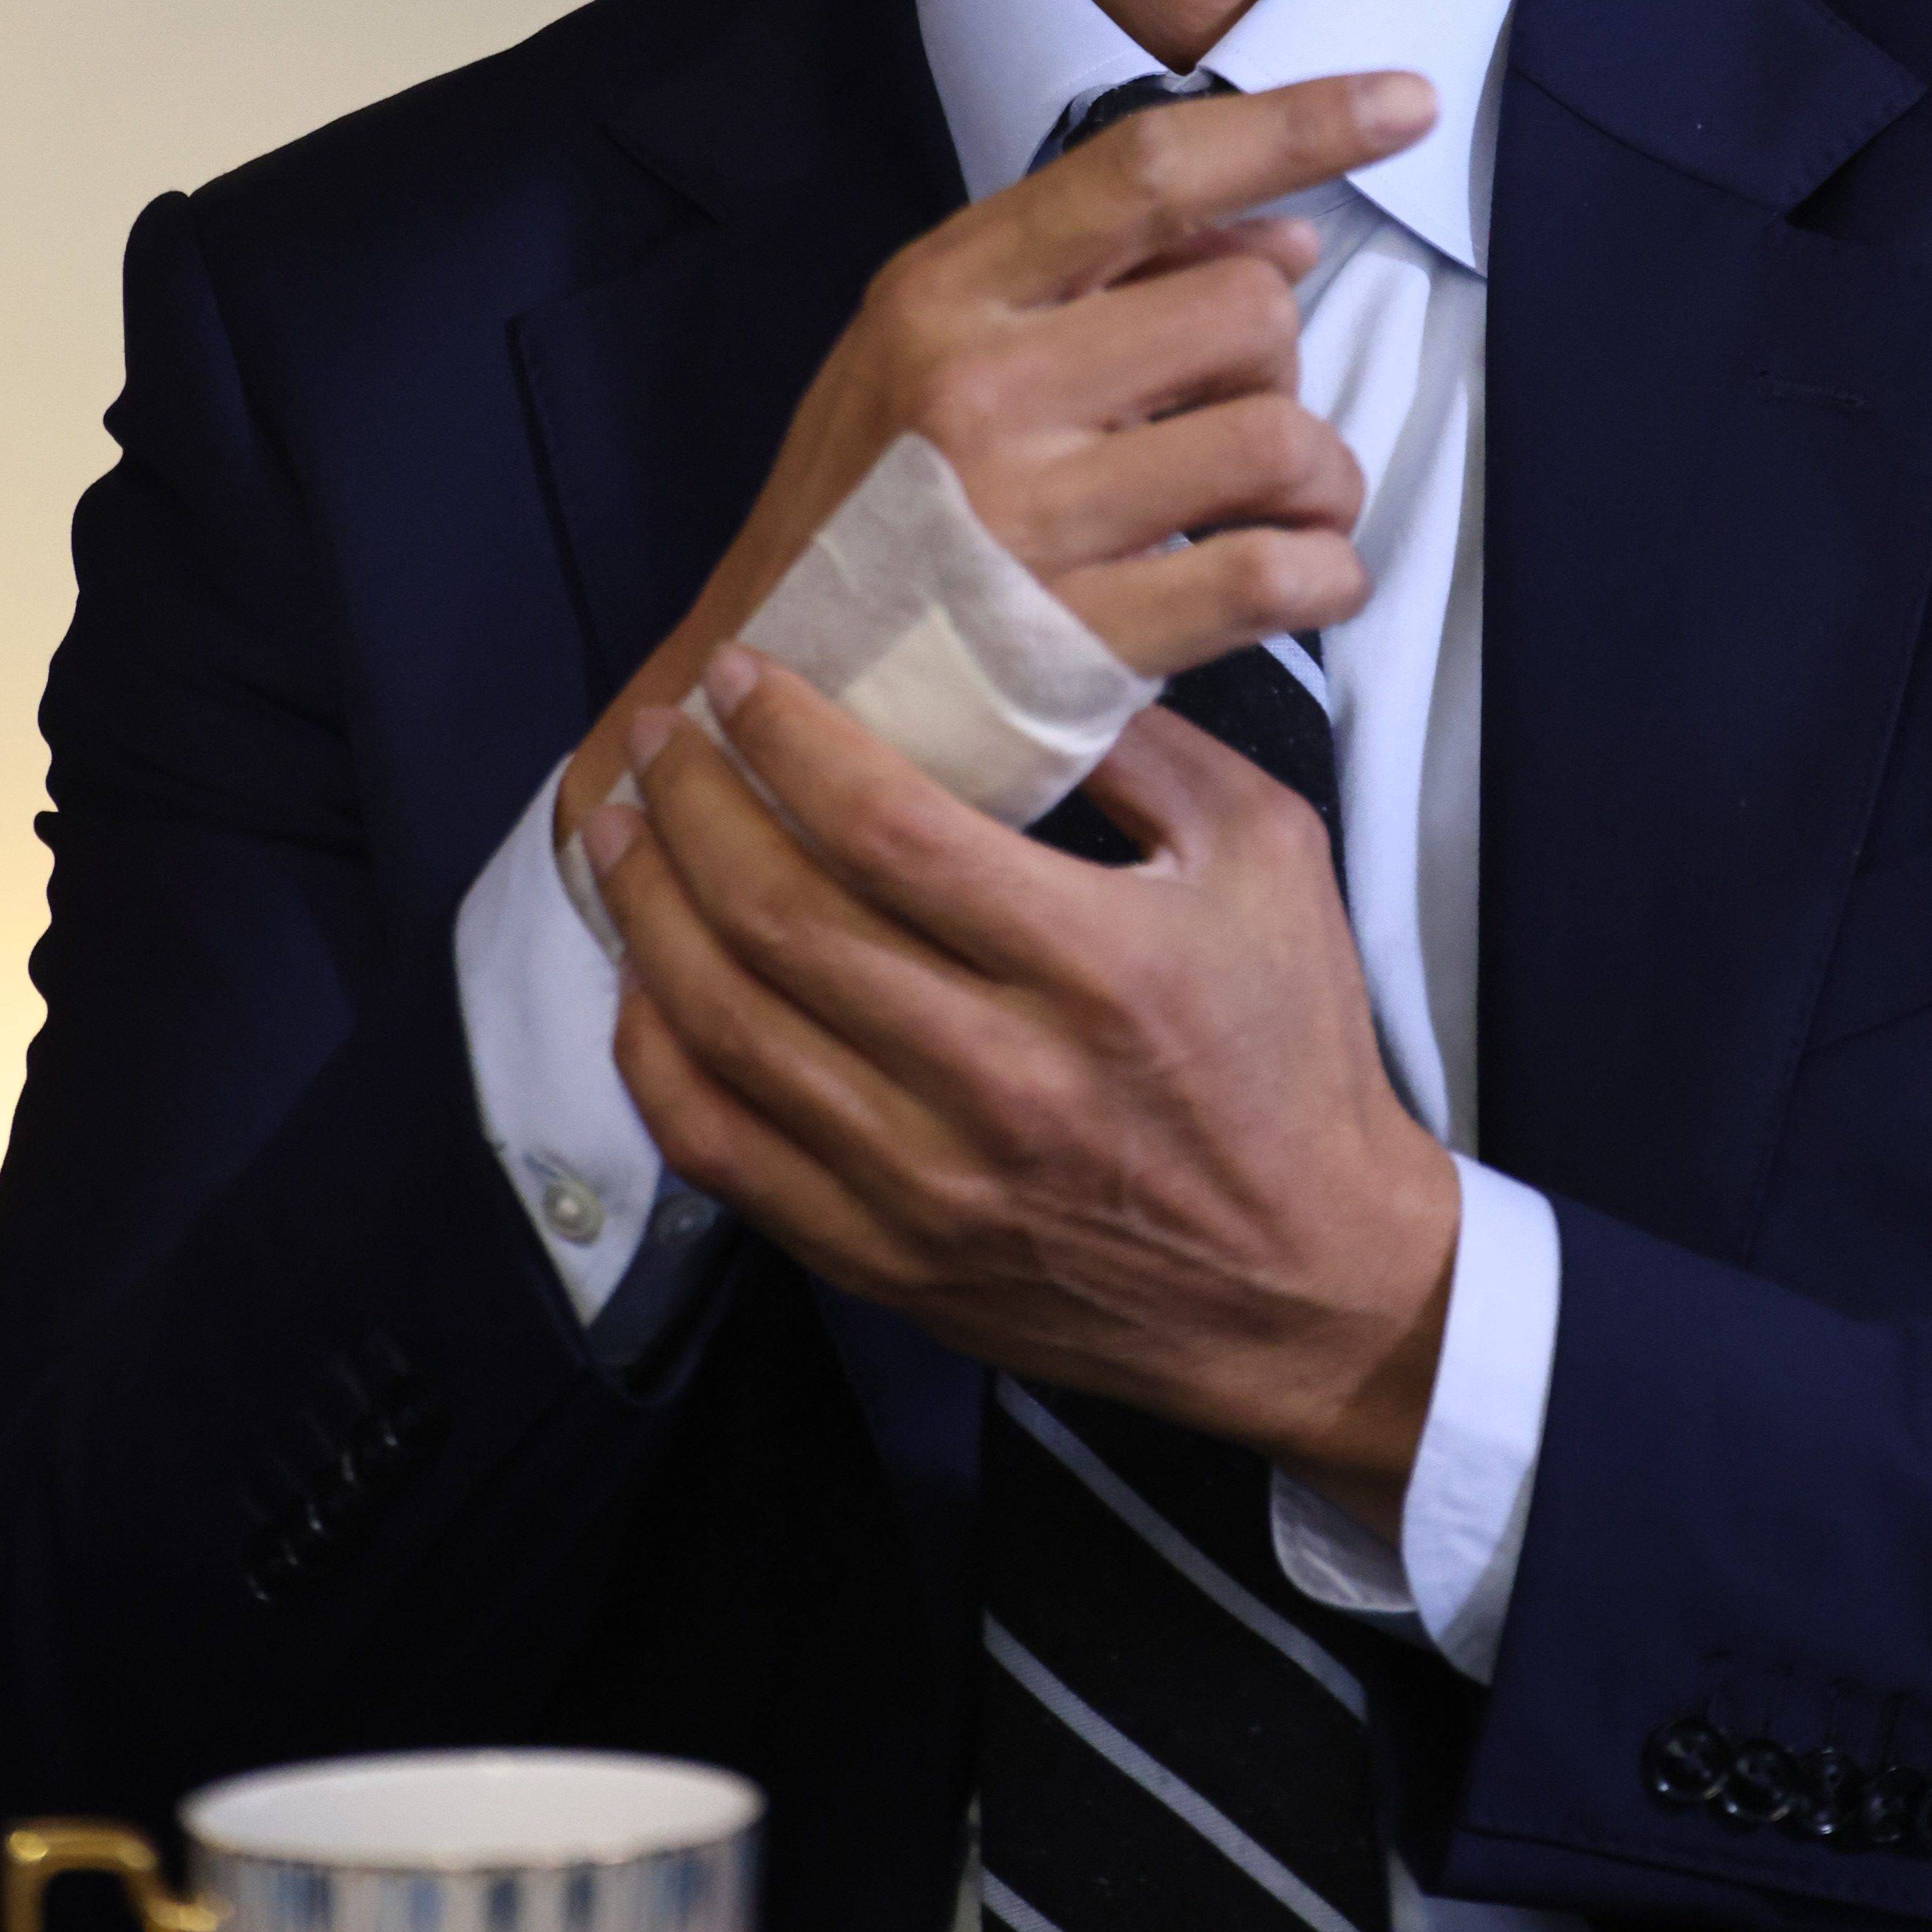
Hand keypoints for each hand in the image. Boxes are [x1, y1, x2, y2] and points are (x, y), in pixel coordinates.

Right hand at [557, 66, 1433, 843]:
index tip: (1409, 99)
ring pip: (1280, 437)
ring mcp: (1025, 517)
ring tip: (1275, 517)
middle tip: (1230, 427)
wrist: (765, 715)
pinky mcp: (1075, 642)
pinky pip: (1274, 577)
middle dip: (1279, 368)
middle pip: (1247, 308)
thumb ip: (1095, 288)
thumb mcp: (935, 362)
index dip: (1296, 122)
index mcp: (943, 292)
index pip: (1146, 166)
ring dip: (1318, 482)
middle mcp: (978, 386)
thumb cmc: (872, 523)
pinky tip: (1296, 588)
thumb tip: (1282, 237)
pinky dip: (1322, 579)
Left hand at [587, 647, 1460, 1532]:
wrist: (1309, 1287)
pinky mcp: (888, 1261)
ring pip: (730, 1032)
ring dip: (650, 915)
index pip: (889, 831)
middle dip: (694, 805)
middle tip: (661, 734)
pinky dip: (657, 1057)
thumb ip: (1150, 746)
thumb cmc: (1291, 1053)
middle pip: (784, 920)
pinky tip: (644, 981)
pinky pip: (722, 1153)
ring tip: (621, 832)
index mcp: (1099, 968)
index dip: (788, 740)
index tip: (741, 676)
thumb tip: (1025, 644)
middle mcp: (1004, 1084)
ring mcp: (931, 1188)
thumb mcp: (1268, 858)